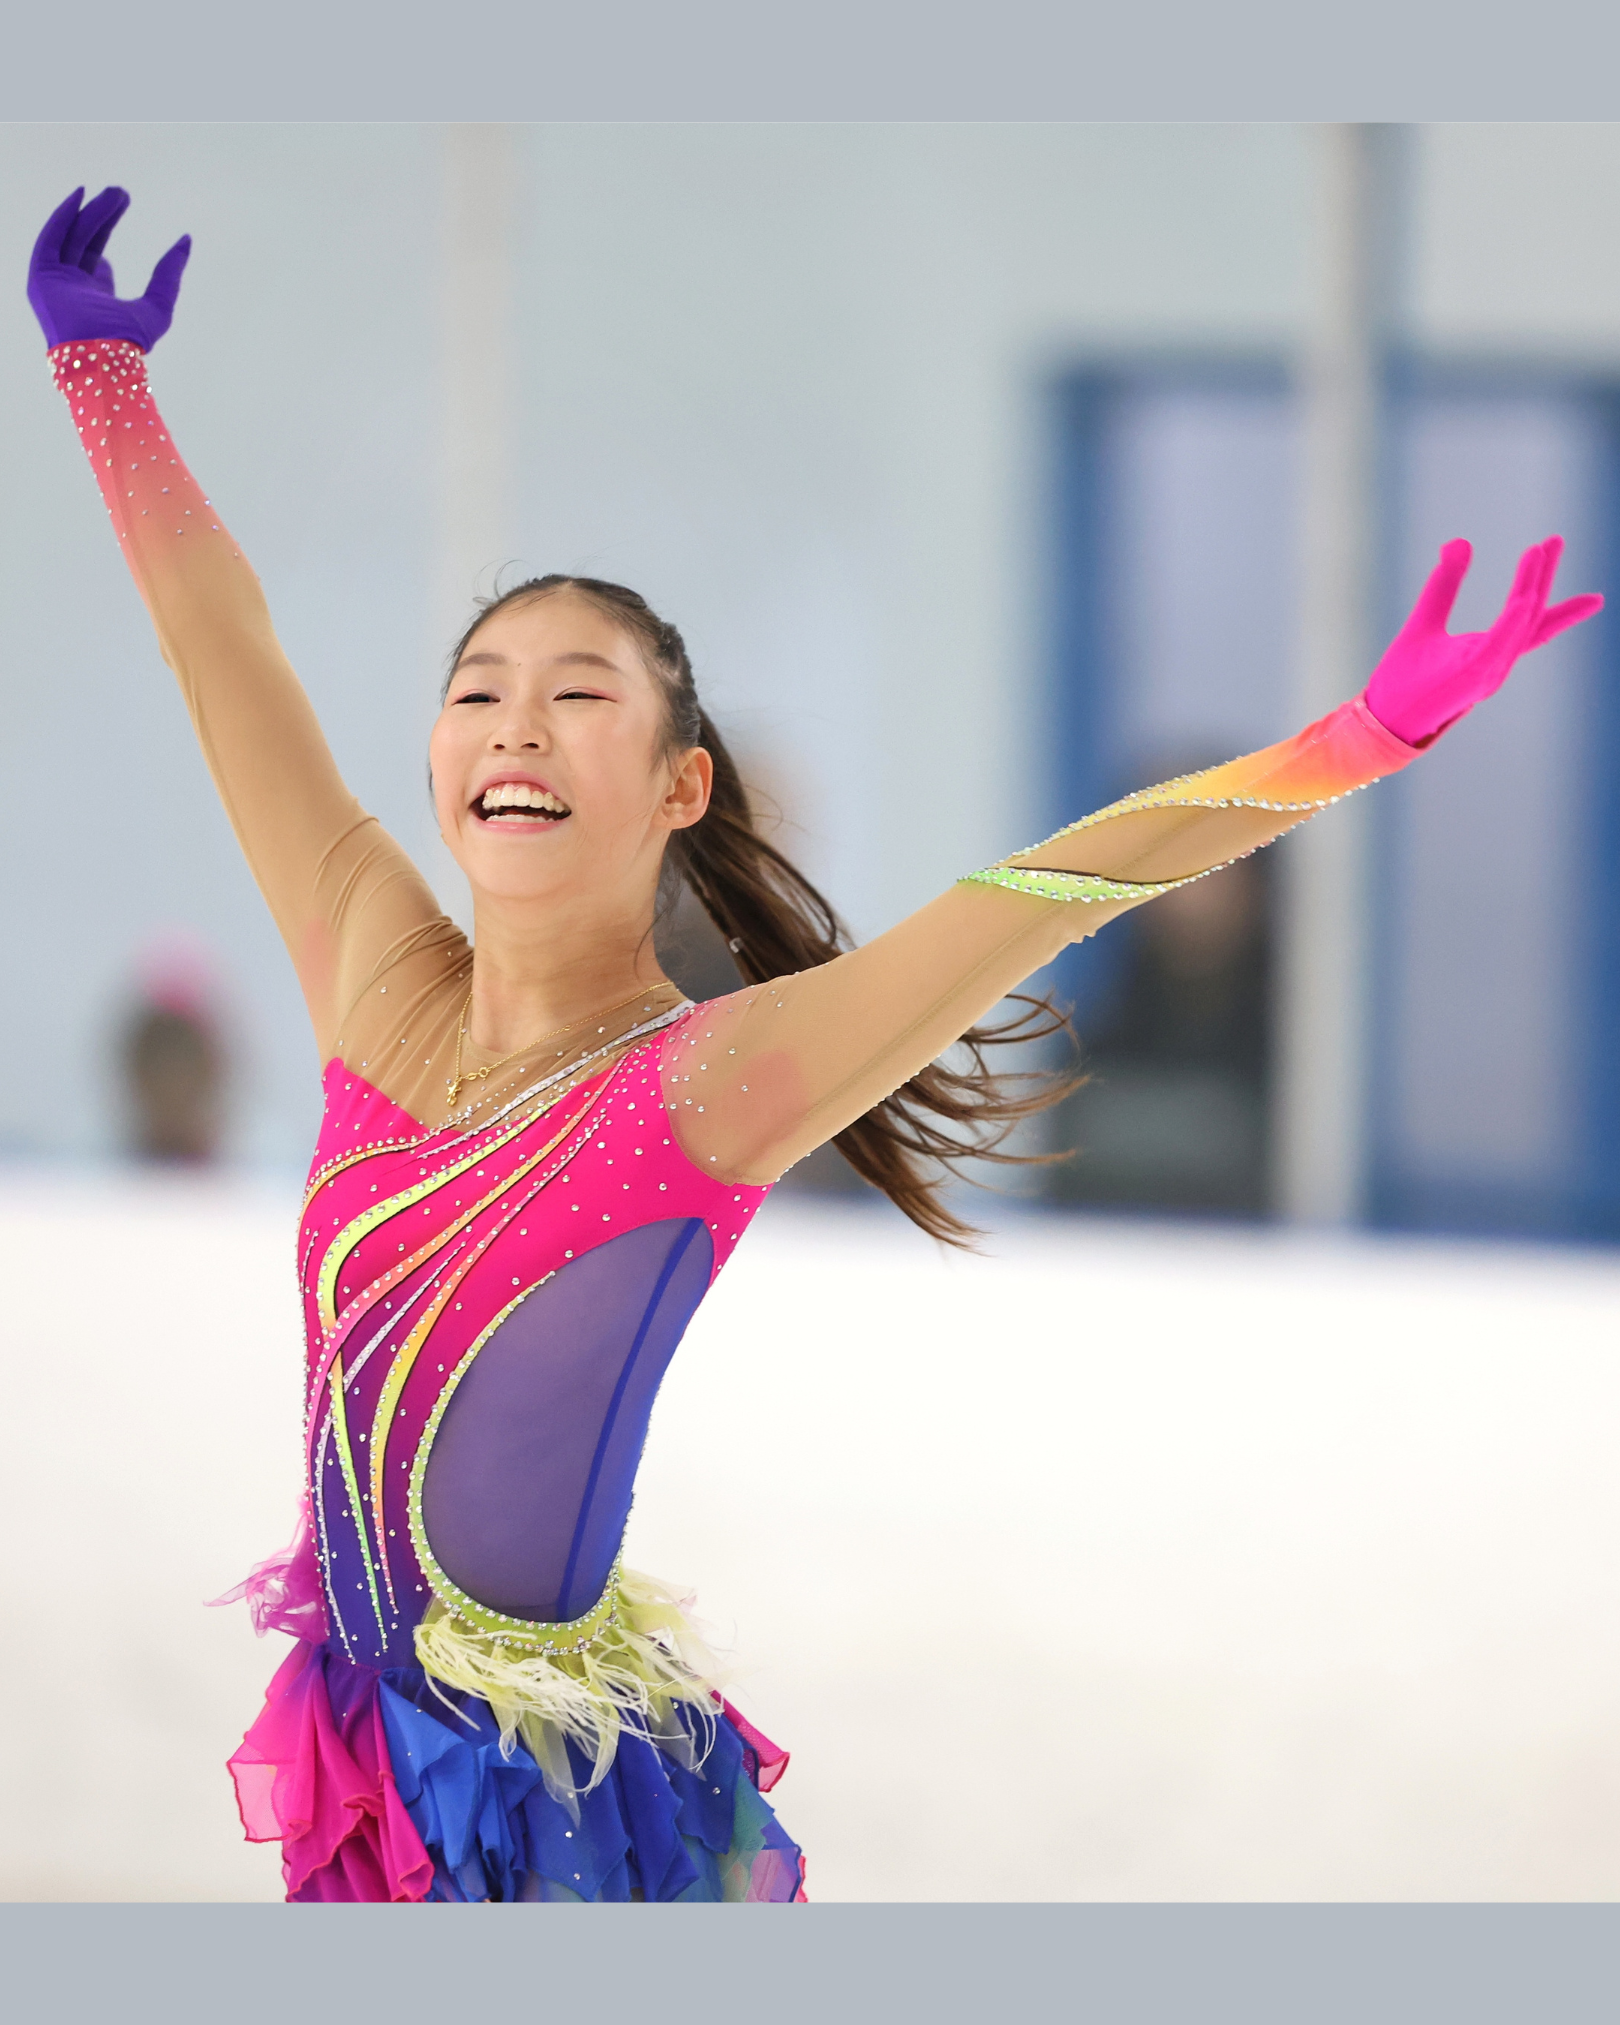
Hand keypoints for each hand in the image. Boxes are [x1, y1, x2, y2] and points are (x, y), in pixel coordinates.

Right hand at [27, 186, 190, 351]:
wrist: (99, 358)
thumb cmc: (127, 342)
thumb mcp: (157, 305)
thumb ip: (169, 275)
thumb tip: (186, 241)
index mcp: (95, 299)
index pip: (96, 258)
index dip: (107, 229)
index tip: (122, 206)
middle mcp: (73, 289)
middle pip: (85, 241)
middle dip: (102, 215)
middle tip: (121, 191)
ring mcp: (56, 282)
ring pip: (71, 236)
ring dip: (89, 212)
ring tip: (111, 191)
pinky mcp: (42, 277)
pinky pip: (50, 239)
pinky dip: (63, 217)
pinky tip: (79, 196)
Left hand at [1363, 537, 1602, 747]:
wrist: (1382, 720)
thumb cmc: (1403, 680)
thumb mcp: (1425, 620)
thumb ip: (1444, 585)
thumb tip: (1459, 542)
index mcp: (1488, 649)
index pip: (1526, 611)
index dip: (1541, 579)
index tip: (1552, 544)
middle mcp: (1495, 661)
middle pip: (1531, 613)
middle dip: (1545, 575)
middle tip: (1556, 538)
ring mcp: (1487, 671)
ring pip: (1520, 625)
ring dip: (1531, 587)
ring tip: (1538, 550)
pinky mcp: (1471, 679)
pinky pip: (1499, 647)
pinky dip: (1513, 625)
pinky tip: (1522, 600)